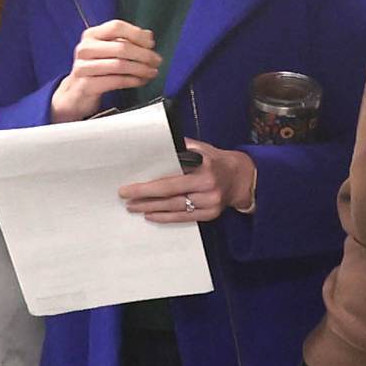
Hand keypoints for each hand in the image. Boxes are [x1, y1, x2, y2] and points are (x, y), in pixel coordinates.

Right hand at [49, 20, 160, 122]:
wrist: (75, 92)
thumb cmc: (95, 68)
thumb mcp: (108, 50)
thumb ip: (126, 40)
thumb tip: (148, 36)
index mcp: (91, 35)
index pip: (116, 27)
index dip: (137, 34)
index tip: (150, 43)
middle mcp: (85, 48)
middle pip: (121, 47)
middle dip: (144, 55)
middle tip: (156, 60)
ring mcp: (83, 67)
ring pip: (119, 65)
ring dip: (141, 69)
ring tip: (152, 72)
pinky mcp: (86, 84)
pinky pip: (115, 81)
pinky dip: (132, 81)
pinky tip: (140, 81)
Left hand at [119, 138, 255, 222]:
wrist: (240, 177)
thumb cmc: (215, 161)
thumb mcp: (201, 148)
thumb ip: (179, 148)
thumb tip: (153, 147)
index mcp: (204, 167)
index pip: (170, 179)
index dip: (148, 185)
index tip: (128, 186)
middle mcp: (208, 186)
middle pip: (170, 195)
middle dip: (144, 197)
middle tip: (125, 197)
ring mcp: (210, 203)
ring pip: (174, 208)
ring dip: (150, 208)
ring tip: (133, 207)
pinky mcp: (210, 215)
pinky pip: (183, 218)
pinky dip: (165, 217)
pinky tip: (150, 215)